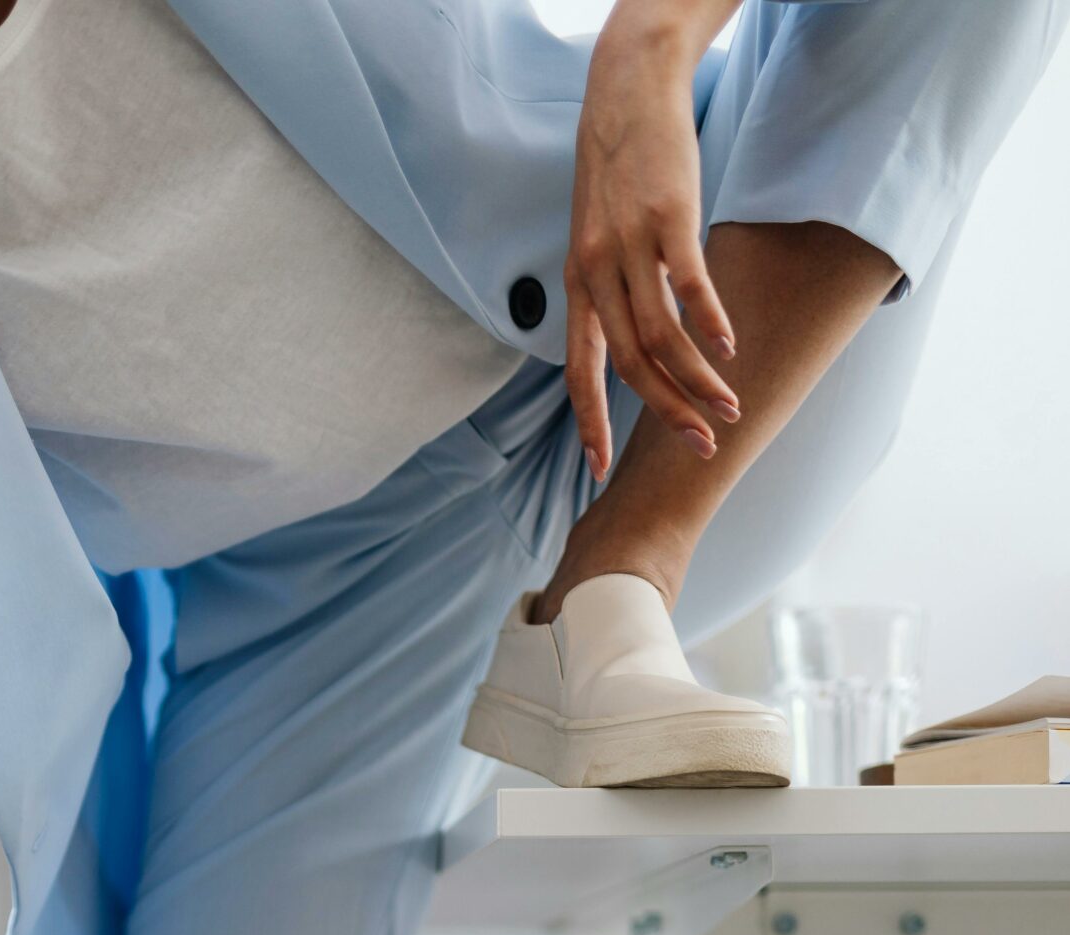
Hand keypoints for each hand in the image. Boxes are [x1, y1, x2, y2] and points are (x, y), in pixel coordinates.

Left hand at [566, 0, 740, 480]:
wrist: (625, 89)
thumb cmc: (616, 169)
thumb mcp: (597, 235)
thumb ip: (608, 289)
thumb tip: (629, 339)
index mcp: (577, 285)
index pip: (579, 372)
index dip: (589, 423)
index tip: (598, 471)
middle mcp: (597, 272)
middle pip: (631, 366)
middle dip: (667, 414)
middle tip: (700, 448)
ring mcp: (631, 245)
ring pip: (663, 336)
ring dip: (699, 380)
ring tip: (729, 406)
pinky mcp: (668, 216)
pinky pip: (689, 285)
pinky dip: (711, 322)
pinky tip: (731, 348)